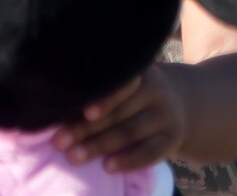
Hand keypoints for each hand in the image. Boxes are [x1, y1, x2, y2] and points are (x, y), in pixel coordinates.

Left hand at [54, 66, 186, 173]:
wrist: (182, 103)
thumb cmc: (134, 92)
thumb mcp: (126, 78)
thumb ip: (99, 83)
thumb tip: (54, 97)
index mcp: (140, 70)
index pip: (121, 82)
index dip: (104, 97)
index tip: (83, 110)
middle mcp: (156, 90)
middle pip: (118, 111)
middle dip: (85, 128)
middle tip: (58, 141)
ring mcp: (166, 115)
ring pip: (130, 132)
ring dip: (99, 146)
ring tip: (73, 157)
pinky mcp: (172, 139)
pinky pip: (150, 152)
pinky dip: (128, 160)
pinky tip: (107, 167)